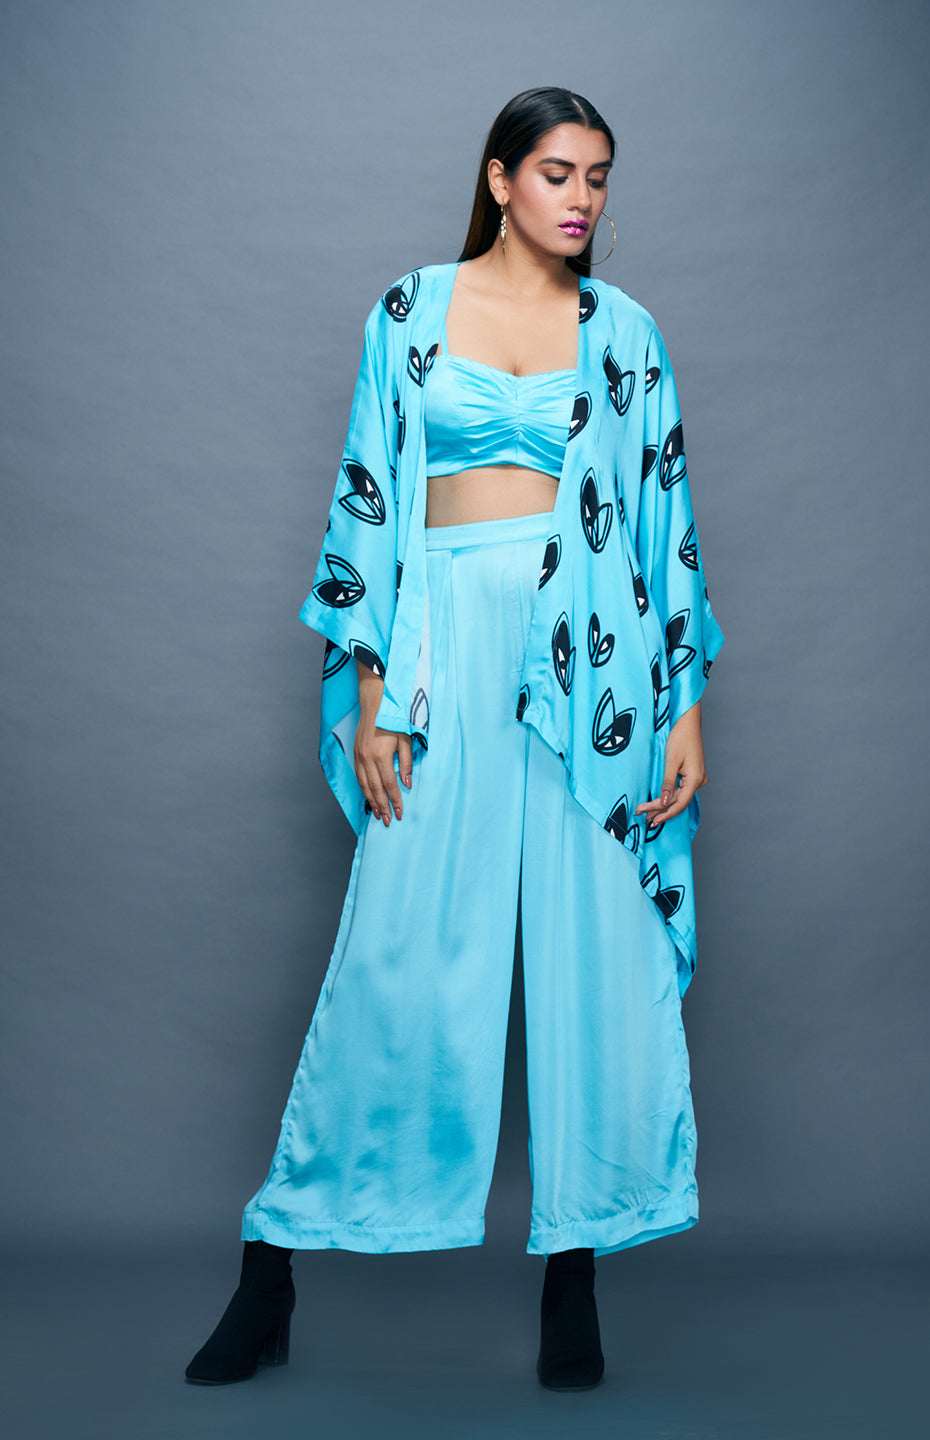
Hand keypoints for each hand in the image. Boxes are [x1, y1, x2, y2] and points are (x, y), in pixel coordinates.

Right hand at [355, 661, 412, 824]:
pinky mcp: (355, 754)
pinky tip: (368, 797)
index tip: (399, 813)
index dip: (395, 801)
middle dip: (382, 807)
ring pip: (364, 785)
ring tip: (377, 814)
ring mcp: (359, 757)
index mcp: (381, 756)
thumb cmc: (394, 720)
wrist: (375, 703)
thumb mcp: (406, 740)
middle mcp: (367, 759)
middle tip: (387, 821)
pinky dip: (364, 789)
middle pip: (375, 789)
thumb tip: (407, 783)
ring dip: (371, 801)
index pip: (389, 785)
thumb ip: (406, 763)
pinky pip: (359, 777)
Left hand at [635, 701, 707, 826]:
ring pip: (680, 797)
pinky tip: (661, 803)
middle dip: (661, 810)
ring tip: (649, 814)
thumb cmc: (680, 737)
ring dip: (665, 805)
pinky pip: (681, 790)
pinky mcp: (693, 774)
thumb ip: (668, 783)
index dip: (665, 813)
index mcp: (695, 779)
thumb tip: (665, 802)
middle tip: (645, 818)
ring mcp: (697, 778)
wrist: (688, 722)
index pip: (679, 803)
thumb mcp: (671, 761)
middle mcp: (699, 781)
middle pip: (679, 801)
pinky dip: (670, 797)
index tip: (652, 819)